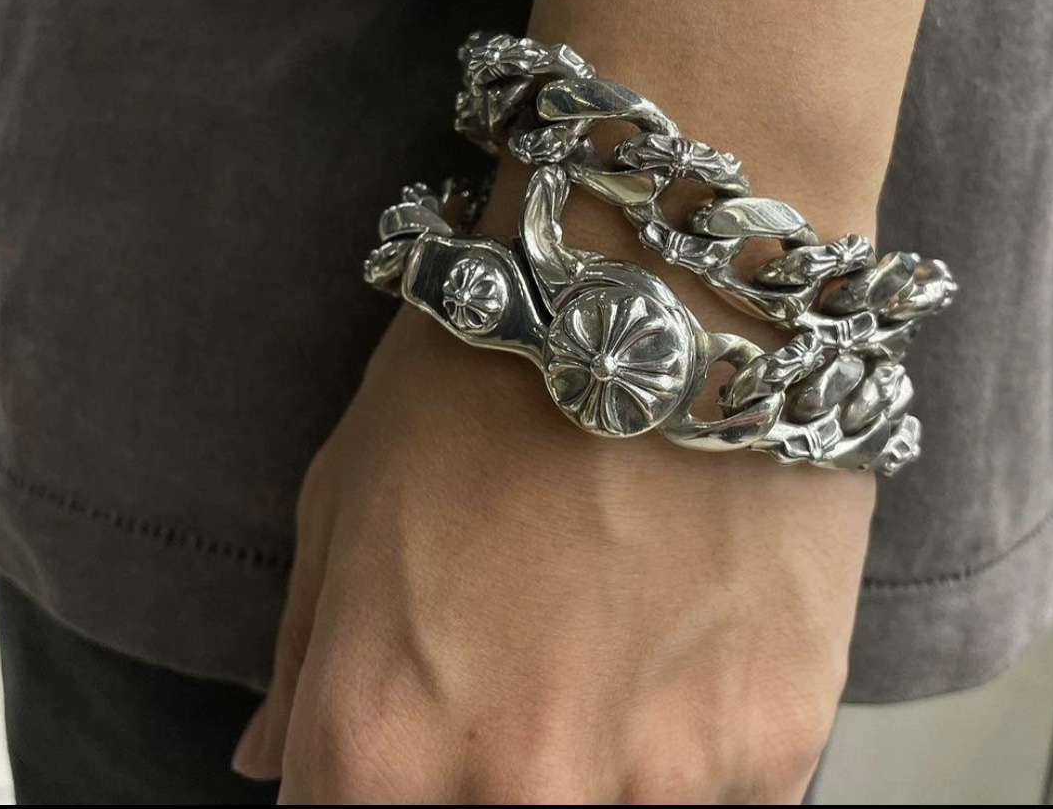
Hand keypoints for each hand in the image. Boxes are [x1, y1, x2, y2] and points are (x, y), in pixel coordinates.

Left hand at [233, 303, 873, 802]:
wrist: (671, 293)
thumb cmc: (491, 372)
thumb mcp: (347, 495)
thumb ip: (304, 660)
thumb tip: (275, 765)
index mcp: (379, 736)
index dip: (377, 787)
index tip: (414, 746)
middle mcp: (517, 789)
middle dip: (487, 775)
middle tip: (522, 671)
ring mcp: (659, 783)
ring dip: (602, 767)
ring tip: (611, 646)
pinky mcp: (777, 747)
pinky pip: (721, 804)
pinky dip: (692, 747)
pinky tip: (686, 640)